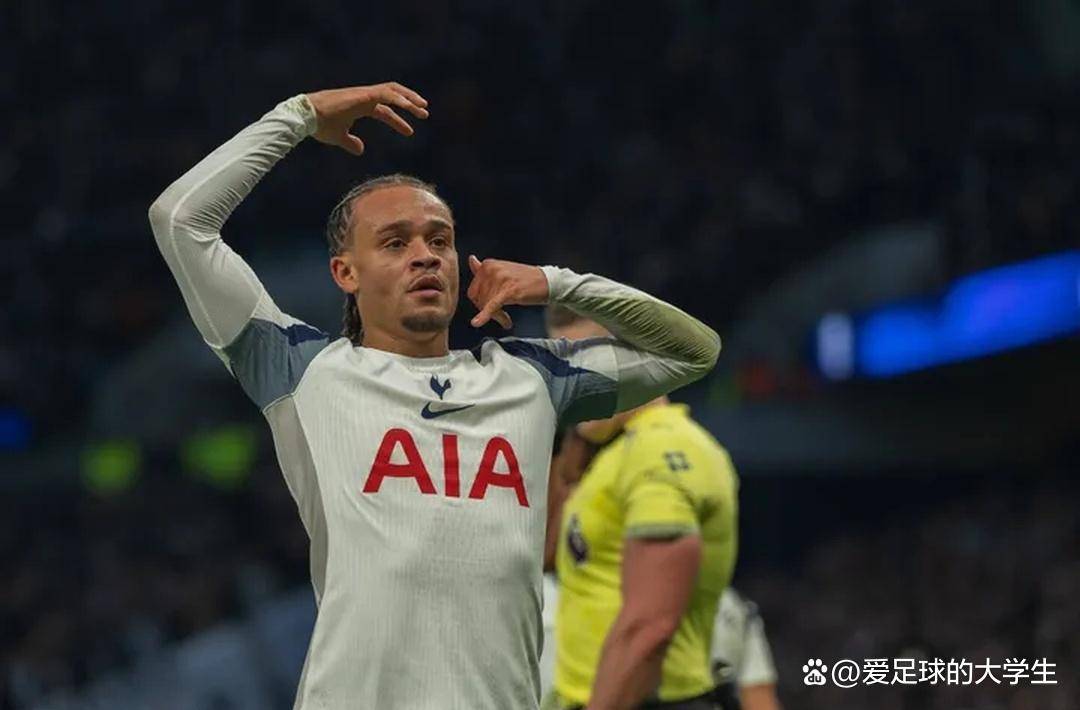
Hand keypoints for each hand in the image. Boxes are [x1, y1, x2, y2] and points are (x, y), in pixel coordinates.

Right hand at [305, 82, 428, 155]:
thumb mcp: (339, 137)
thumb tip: (361, 150)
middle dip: (409, 102)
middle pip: (392, 95)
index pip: (384, 110)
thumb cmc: (319, 125)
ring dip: (409, 99)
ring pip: (392, 91)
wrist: (306, 116)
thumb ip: (351, 142)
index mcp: (360, 106)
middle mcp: (364, 97)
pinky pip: (386, 94)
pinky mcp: (362, 95)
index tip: (410, 132)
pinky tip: (410, 108)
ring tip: (423, 109)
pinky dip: (399, 100)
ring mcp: (364, 94)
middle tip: (424, 113)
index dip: (397, 121)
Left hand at [466, 255, 548, 328]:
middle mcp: (492, 269)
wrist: (547, 282)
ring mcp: (500, 279)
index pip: (473, 291)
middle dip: (487, 311)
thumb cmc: (525, 279)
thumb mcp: (503, 271)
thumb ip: (484, 269)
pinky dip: (484, 316)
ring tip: (506, 319)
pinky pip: (492, 306)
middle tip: (502, 316)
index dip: (480, 304)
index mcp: (488, 265)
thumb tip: (471, 259)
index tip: (491, 309)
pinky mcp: (508, 290)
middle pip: (478, 300)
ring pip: (486, 305)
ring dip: (496, 316)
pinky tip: (477, 322)